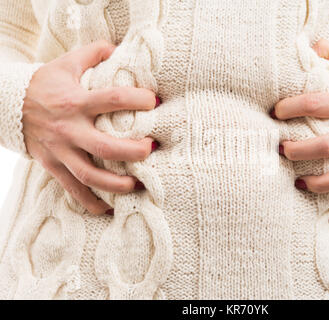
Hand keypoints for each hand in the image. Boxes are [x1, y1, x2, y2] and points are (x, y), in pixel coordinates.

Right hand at [22, 40, 159, 214]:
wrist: (6, 104)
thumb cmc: (44, 84)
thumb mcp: (66, 63)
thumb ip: (94, 54)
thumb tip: (119, 48)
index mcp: (75, 102)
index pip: (111, 100)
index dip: (136, 100)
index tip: (154, 102)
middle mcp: (68, 129)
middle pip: (104, 147)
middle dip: (132, 152)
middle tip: (151, 150)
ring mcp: (59, 151)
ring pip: (89, 175)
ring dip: (115, 185)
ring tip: (137, 185)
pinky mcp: (52, 165)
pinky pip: (72, 189)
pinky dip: (90, 203)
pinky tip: (108, 209)